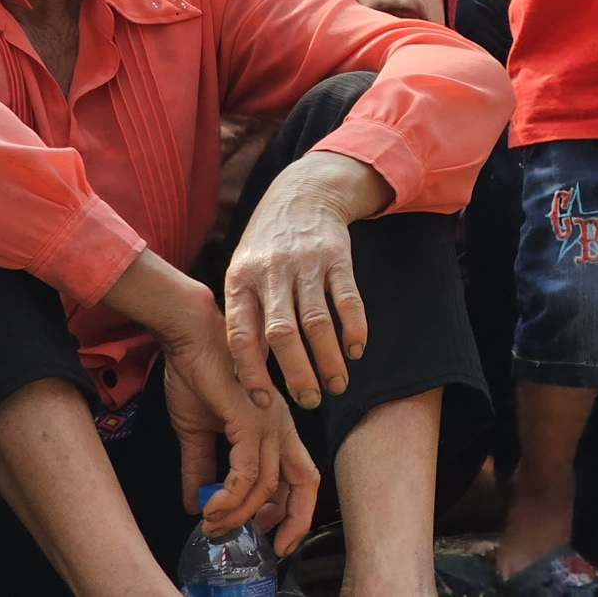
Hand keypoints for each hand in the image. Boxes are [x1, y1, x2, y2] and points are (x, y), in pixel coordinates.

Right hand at [160, 317, 319, 551]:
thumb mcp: (197, 431)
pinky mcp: (251, 418)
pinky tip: (210, 506)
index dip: (294, 511)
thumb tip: (197, 503)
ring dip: (238, 515)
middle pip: (306, 482)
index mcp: (275, 427)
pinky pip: (248, 472)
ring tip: (213, 525)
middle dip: (294, 522)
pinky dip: (231, 497)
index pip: (301, 475)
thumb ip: (200, 467)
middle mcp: (280, 425)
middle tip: (270, 548)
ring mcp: (269, 421)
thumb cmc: (198, 374)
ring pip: (267, 486)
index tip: (272, 537)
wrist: (189, 337)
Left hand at [224, 158, 382, 413]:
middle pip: (283, 334)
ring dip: (329, 359)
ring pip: (317, 321)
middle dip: (297, 373)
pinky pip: (348, 298)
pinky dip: (354, 328)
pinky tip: (356, 350)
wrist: (302, 195)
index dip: (252, 372)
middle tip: (310, 402)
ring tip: (336, 387)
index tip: (266, 402)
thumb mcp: (242, 274)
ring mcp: (306, 263)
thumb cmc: (266, 249)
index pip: (241, 336)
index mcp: (241, 282)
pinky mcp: (337, 256)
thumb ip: (243, 319)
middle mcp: (272, 273)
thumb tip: (245, 378)